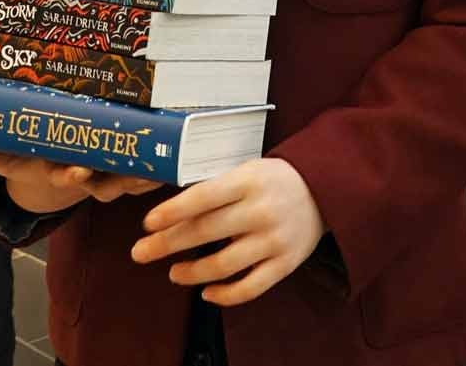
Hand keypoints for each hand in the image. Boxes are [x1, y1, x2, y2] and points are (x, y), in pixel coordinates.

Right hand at [0, 145, 162, 212]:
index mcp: (61, 172)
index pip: (67, 176)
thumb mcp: (10, 158)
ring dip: (144, 177)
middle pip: (103, 183)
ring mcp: (110, 176)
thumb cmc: (35, 158)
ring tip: (158, 170)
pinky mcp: (130, 171)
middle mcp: (89, 177)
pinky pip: (148, 174)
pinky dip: (161, 171)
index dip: (73, 176)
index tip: (78, 171)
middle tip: (133, 171)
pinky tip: (177, 165)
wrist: (57, 168)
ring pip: (130, 180)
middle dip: (113, 178)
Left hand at [131, 158, 324, 305]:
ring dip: (191, 272)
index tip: (148, 222)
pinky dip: (224, 295)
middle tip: (139, 252)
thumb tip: (168, 215)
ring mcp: (274, 240)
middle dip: (166, 244)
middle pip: (206, 231)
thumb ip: (214, 190)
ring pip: (223, 265)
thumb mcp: (247, 170)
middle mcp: (261, 210)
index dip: (173, 211)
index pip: (204, 197)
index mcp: (250, 181)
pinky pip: (249, 288)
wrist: (326, 190)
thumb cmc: (274, 180)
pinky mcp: (285, 264)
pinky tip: (206, 291)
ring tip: (173, 272)